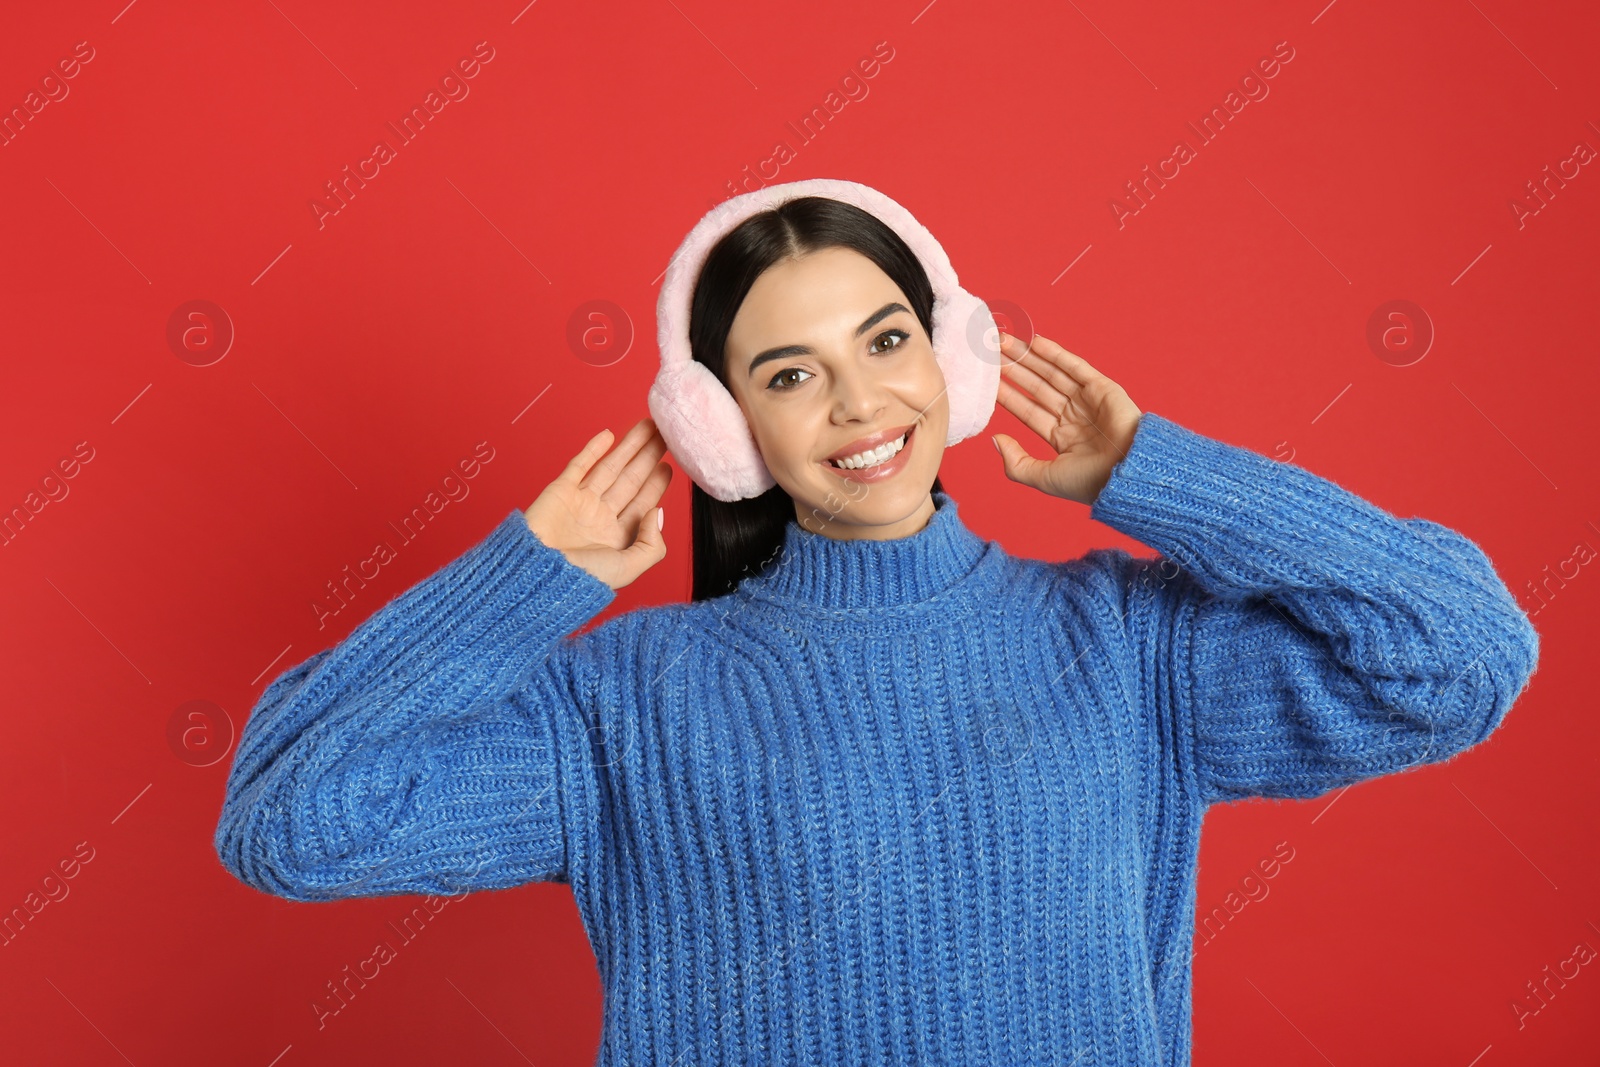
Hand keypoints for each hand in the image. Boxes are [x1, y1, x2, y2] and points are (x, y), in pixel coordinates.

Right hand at [524, 418, 673, 589]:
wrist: (538, 574)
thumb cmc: (581, 578)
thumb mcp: (628, 568)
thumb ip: (651, 544)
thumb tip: (658, 512)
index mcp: (616, 537)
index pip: (642, 503)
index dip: (657, 484)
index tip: (670, 464)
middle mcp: (600, 517)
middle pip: (630, 480)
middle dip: (648, 457)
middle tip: (665, 434)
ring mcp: (580, 502)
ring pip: (610, 468)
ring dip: (629, 446)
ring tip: (648, 426)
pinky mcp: (559, 491)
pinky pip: (579, 465)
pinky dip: (593, 450)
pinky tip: (609, 435)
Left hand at [992, 331, 1142, 505]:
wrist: (1127, 474)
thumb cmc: (1088, 482)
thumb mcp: (1043, 478)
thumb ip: (1016, 462)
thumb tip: (995, 439)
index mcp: (1061, 437)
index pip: (1027, 409)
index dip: (1007, 393)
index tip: (986, 378)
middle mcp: (1073, 416)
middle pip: (1036, 386)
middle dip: (1013, 368)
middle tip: (989, 350)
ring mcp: (1087, 400)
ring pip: (1051, 373)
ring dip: (1028, 356)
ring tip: (1004, 340)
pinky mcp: (1103, 388)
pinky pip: (1075, 367)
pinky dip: (1055, 354)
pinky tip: (1034, 342)